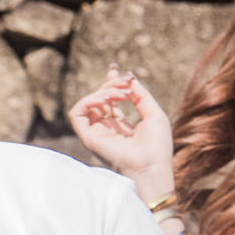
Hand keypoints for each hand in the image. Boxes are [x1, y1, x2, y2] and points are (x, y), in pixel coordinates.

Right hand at [68, 65, 174, 199]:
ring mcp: (95, 133)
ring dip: (103, 92)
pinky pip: (77, 113)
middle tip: (127, 82)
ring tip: (122, 93)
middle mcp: (105, 129)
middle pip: (98, 98)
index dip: (110, 83)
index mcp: (119, 126)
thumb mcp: (153, 113)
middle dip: (111, 85)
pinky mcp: (87, 137)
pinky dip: (88, 101)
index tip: (116, 68)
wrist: (152, 167)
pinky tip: (106, 99)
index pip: (108, 100)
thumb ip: (140, 95)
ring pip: (88, 103)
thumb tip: (128, 76)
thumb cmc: (157, 146)